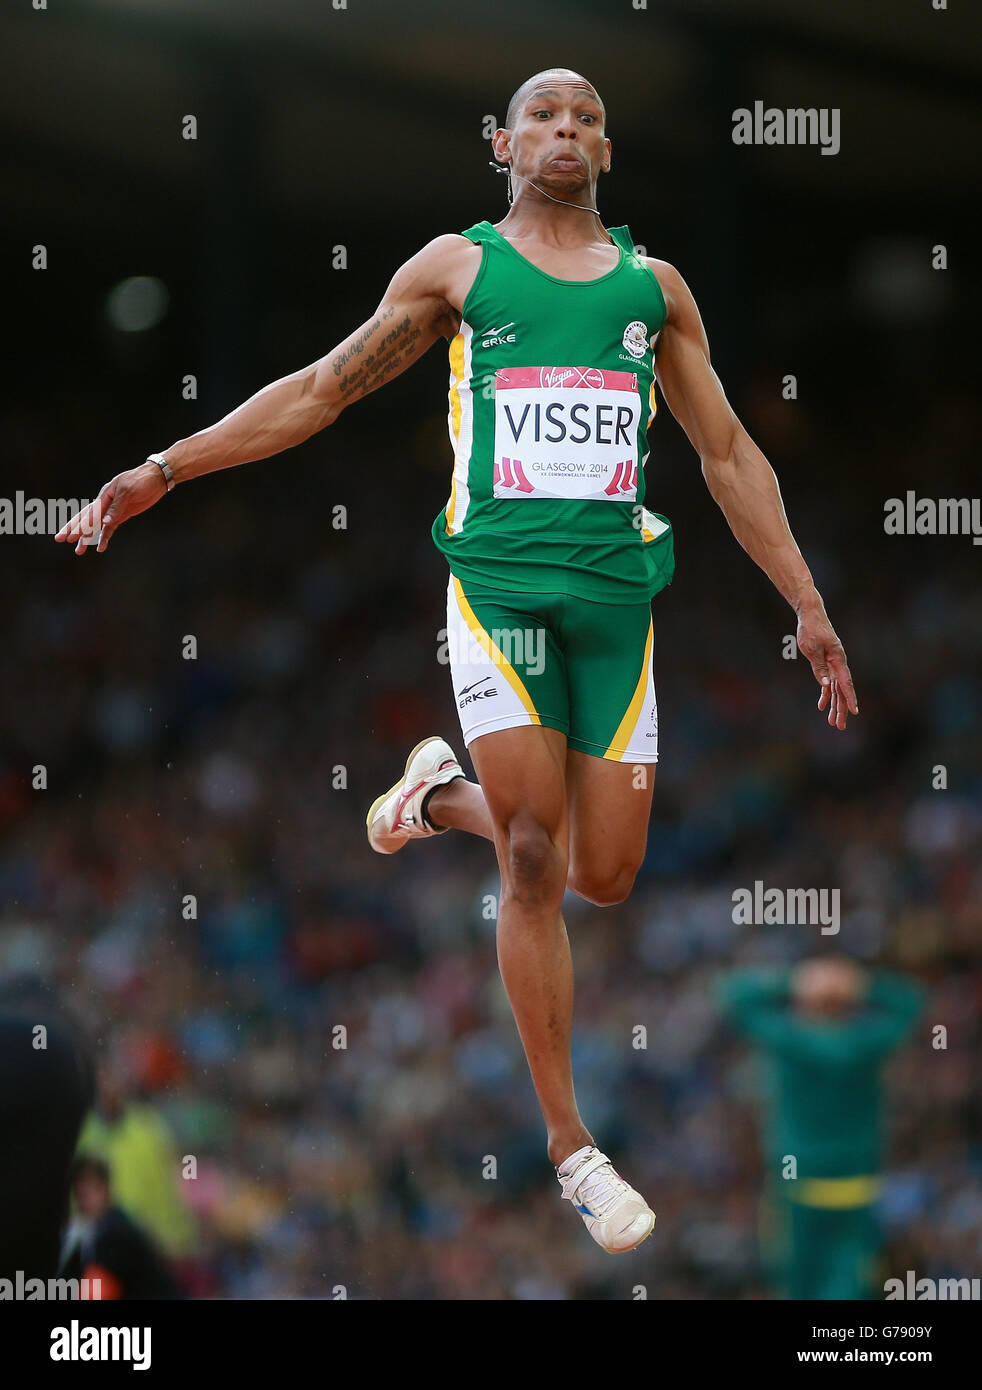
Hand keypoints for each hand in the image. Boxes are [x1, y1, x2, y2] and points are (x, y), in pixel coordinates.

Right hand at [54, 461, 166, 553]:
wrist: (156, 478)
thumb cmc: (140, 480)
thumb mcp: (128, 491)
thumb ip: (116, 508)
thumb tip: (105, 522)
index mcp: (104, 496)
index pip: (89, 513)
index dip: (80, 525)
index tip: (71, 536)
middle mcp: (105, 504)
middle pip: (86, 519)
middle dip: (73, 530)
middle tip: (60, 540)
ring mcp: (112, 511)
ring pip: (96, 527)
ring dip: (86, 538)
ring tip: (78, 551)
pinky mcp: (121, 516)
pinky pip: (110, 529)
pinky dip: (104, 538)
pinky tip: (100, 548)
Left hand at [796, 599, 858, 730]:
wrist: (811, 615)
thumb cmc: (811, 630)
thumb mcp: (812, 649)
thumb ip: (819, 667)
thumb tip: (826, 685)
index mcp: (838, 659)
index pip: (846, 683)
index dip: (850, 698)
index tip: (854, 712)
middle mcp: (838, 663)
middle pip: (842, 690)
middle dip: (841, 709)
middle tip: (840, 726)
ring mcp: (833, 664)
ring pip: (836, 689)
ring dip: (834, 706)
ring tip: (833, 722)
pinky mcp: (826, 664)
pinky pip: (828, 683)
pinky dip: (825, 694)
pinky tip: (822, 706)